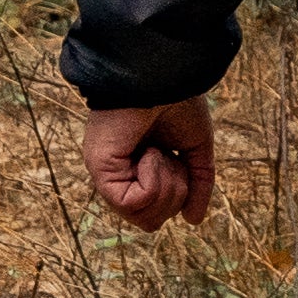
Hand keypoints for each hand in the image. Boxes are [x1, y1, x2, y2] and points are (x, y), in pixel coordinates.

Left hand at [84, 97, 218, 228]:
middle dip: (175, 193)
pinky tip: (150, 153)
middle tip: (170, 157)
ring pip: (144, 218)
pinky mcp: (100, 171)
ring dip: (165, 186)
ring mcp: (108, 174)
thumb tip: (193, 220)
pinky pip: (132, 203)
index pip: (156, 211)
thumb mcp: (195, 149)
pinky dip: (152, 181)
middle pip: (151, 221)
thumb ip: (197, 184)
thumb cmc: (178, 102)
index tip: (179, 160)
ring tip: (158, 152)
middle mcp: (120, 175)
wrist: (164, 76)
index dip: (178, 194)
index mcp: (138, 170)